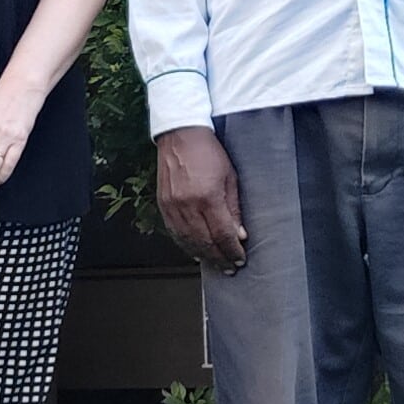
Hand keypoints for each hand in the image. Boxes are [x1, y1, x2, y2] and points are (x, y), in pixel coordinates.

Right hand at [156, 125, 246, 269]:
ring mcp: (172, 206)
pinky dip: (185, 245)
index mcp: (208, 197)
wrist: (180, 135)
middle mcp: (187, 205)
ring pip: (187, 241)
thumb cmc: (208, 152)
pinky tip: (195, 252)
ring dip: (203, 255)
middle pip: (204, 242)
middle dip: (219, 258)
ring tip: (214, 264)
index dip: (232, 250)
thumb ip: (234, 208)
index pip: (222, 234)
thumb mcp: (230, 177)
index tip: (240, 259)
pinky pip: (174, 232)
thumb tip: (239, 234)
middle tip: (229, 268)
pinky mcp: (163, 204)